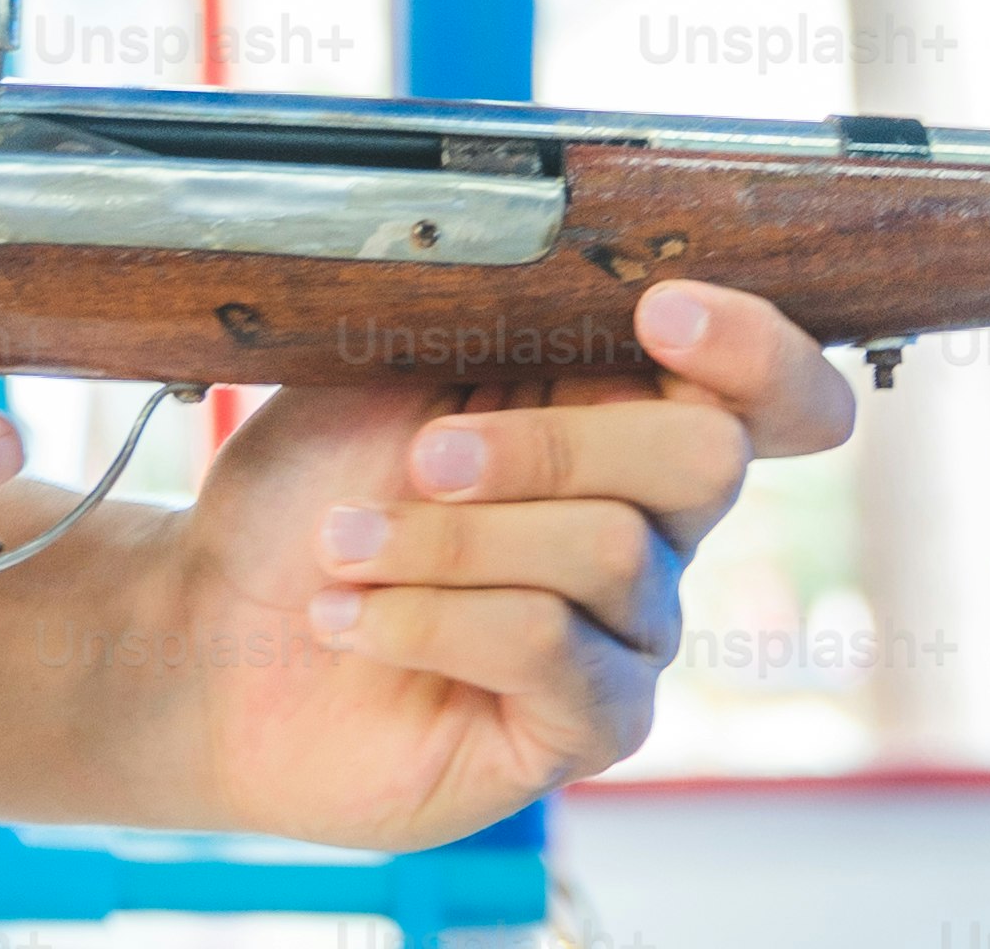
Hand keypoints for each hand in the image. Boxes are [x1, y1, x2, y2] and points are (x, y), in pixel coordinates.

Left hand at [127, 284, 855, 846]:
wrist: (215, 630)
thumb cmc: (308, 493)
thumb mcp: (388, 369)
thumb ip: (497, 322)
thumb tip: (572, 262)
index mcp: (622, 419)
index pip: (775, 394)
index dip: (754, 347)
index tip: (654, 308)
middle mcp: (652, 530)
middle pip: (706, 458)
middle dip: (550, 443)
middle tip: (422, 458)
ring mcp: (626, 636)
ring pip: (609, 553)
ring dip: (449, 541)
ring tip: (346, 549)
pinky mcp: (581, 727)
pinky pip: (550, 648)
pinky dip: (432, 619)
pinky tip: (352, 620)